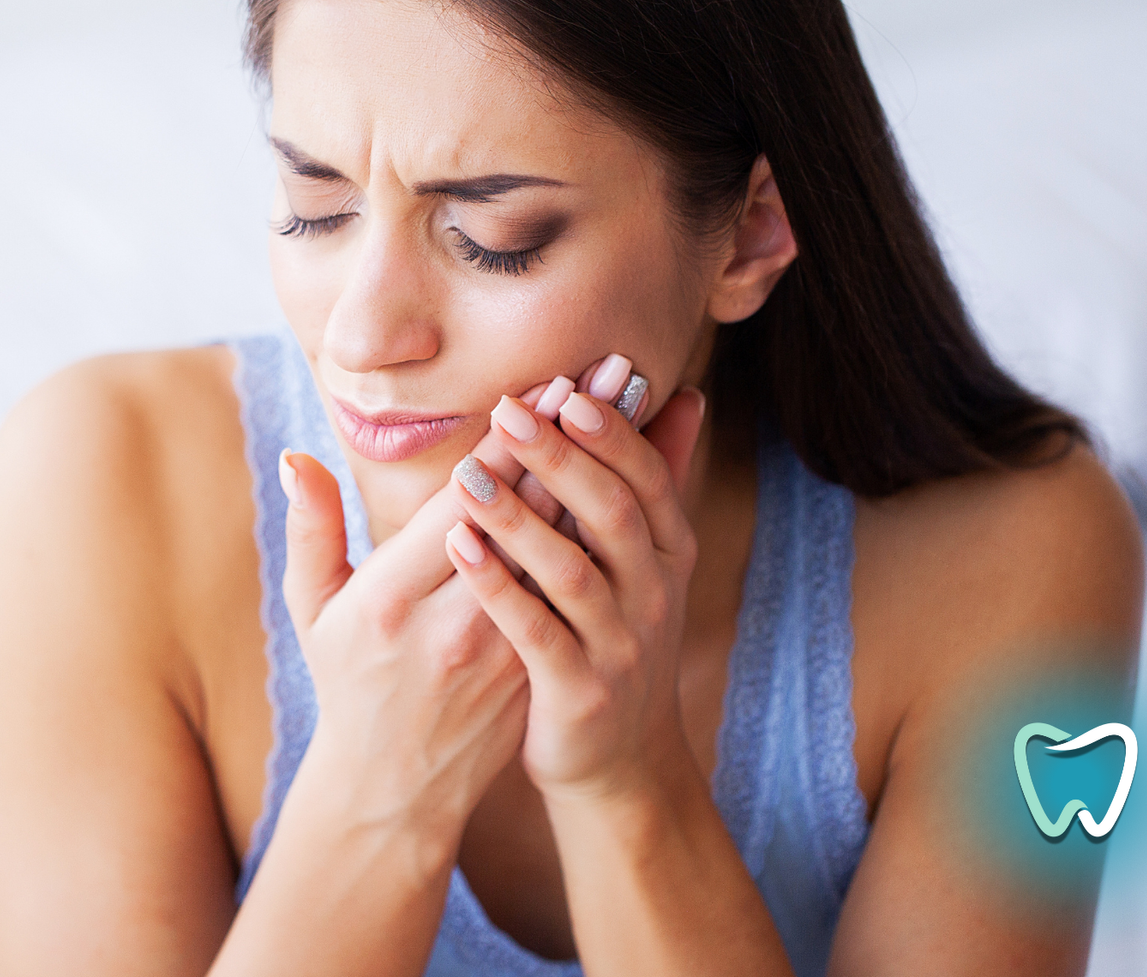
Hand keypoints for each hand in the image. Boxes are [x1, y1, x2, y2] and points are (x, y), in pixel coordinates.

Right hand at [275, 359, 622, 837]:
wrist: (395, 789)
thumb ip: (309, 529)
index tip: (549, 382)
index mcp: (392, 599)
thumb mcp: (311, 611)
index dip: (511, 442)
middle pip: (528, 513)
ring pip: (563, 546)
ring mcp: (502, 647)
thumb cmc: (347, 684)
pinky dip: (603, 529)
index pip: (463, 502)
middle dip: (573, 437)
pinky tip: (632, 483)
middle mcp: (455, 622)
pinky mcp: (534, 663)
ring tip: (639, 412)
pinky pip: (575, 583)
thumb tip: (298, 458)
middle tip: (617, 371)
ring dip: (602, 473)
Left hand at [443, 381, 706, 802]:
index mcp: (667, 553)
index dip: (610, 433)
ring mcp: (620, 647)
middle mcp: (654, 595)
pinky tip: (459, 546)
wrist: (617, 760)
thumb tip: (687, 393)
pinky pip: (535, 632)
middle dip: (562, 458)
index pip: (648, 478)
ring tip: (467, 474)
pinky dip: (498, 587)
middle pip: (613, 514)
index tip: (566, 386)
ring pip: (572, 571)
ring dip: (520, 518)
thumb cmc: (616, 637)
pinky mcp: (579, 692)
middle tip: (508, 410)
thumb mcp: (648, 562)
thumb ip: (659, 478)